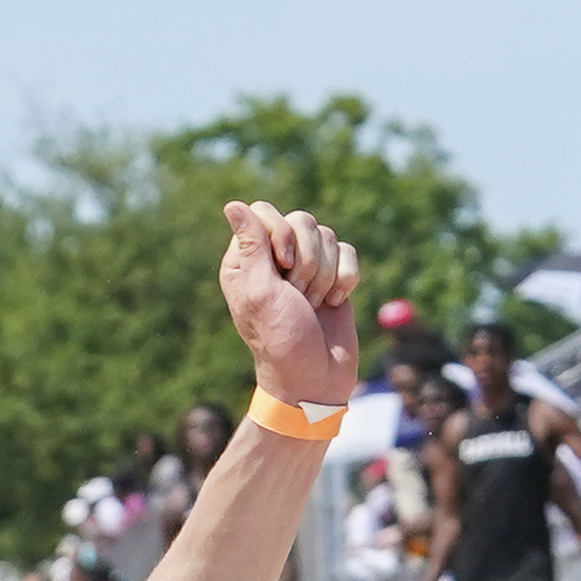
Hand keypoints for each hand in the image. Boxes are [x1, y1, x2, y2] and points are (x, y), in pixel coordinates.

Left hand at [219, 200, 360, 409]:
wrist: (316, 377)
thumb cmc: (282, 339)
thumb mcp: (260, 292)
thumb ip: (250, 246)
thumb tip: (232, 203)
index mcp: (245, 260)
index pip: (264, 213)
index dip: (280, 236)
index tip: (280, 270)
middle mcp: (273, 258)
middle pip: (301, 221)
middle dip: (306, 260)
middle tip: (297, 296)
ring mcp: (305, 266)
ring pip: (327, 235)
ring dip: (324, 275)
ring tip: (313, 305)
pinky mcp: (333, 275)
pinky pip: (348, 252)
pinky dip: (345, 279)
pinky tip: (334, 303)